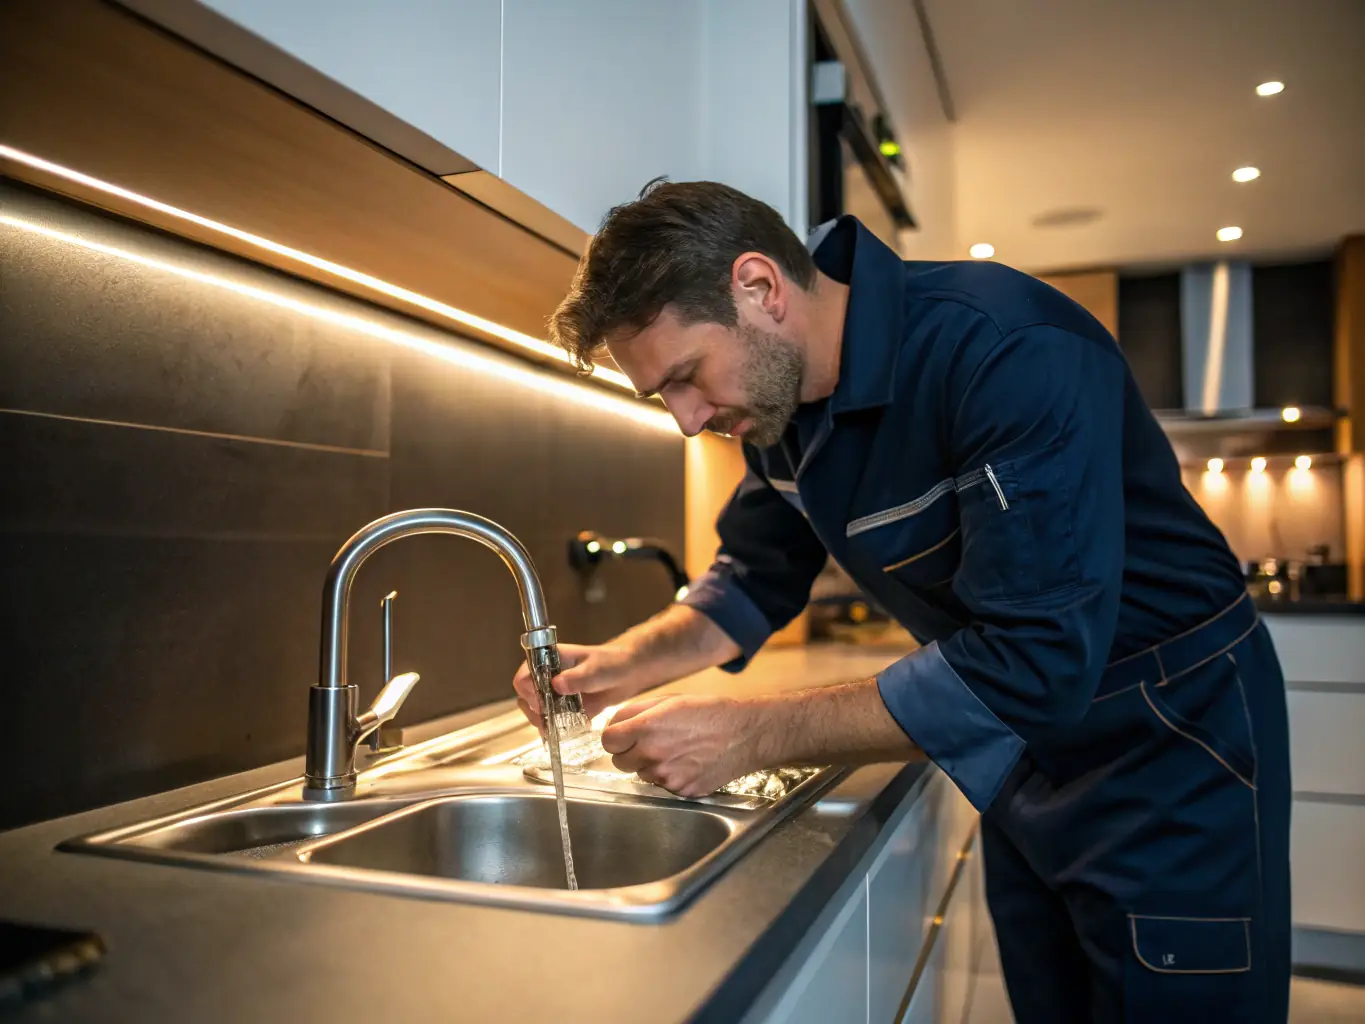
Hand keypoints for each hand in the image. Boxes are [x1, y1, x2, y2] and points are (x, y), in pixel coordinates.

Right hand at [512, 642, 648, 730]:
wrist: (629, 671)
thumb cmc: (612, 662)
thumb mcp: (596, 669)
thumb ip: (578, 677)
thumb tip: (557, 685)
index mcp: (549, 660)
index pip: (523, 677)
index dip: (529, 692)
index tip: (542, 703)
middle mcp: (548, 676)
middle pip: (526, 698)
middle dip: (536, 712)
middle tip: (552, 720)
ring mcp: (556, 693)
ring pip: (537, 712)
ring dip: (546, 722)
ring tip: (562, 726)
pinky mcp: (565, 707)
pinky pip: (554, 721)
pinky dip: (558, 729)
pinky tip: (574, 728)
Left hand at [600, 694, 768, 797]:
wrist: (746, 735)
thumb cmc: (710, 712)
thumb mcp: (671, 699)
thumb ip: (636, 711)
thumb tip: (615, 723)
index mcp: (647, 728)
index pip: (607, 740)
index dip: (614, 736)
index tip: (623, 733)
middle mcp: (653, 755)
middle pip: (618, 762)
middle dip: (628, 752)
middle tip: (649, 741)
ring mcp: (666, 777)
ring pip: (640, 774)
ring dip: (649, 764)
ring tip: (674, 750)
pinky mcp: (680, 791)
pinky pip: (662, 785)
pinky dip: (668, 775)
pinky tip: (686, 762)